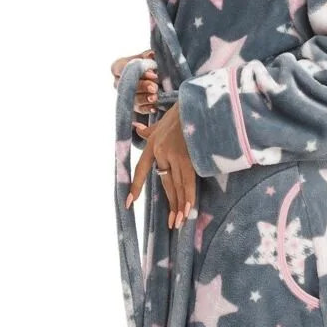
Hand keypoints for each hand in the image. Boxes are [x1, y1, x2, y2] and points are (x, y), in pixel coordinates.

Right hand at [110, 49, 159, 113]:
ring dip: (144, 98)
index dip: (138, 72)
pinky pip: (138, 109)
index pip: (122, 69)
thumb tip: (151, 55)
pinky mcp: (132, 106)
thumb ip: (148, 56)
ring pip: (132, 99)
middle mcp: (118, 82)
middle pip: (127, 85)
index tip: (153, 74)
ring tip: (155, 97)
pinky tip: (154, 107)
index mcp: (118, 67)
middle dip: (142, 86)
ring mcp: (124, 95)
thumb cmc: (148, 64)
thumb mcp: (148, 57)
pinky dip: (146, 108)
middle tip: (154, 87)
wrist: (153, 76)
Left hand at [126, 101, 196, 229]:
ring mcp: (175, 155)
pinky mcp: (189, 157)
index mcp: (152, 144)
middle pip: (165, 183)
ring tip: (179, 222)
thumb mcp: (161, 120)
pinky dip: (188, 197)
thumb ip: (149, 130)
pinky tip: (188, 209)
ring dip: (179, 206)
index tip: (129, 203)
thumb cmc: (181, 111)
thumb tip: (137, 128)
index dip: (135, 186)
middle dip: (169, 204)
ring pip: (177, 185)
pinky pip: (189, 181)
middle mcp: (161, 151)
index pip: (141, 169)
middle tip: (171, 223)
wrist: (197, 103)